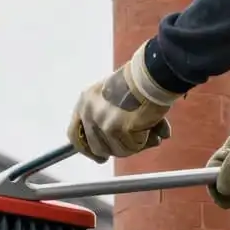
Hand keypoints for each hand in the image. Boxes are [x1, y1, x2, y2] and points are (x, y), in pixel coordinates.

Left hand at [68, 40, 179, 161]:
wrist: (152, 73)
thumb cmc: (141, 81)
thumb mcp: (118, 96)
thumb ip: (119, 118)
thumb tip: (140, 141)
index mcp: (85, 101)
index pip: (74, 135)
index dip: (87, 149)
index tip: (100, 156)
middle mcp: (89, 112)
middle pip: (98, 148)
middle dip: (119, 149)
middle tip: (137, 143)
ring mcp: (102, 122)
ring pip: (118, 150)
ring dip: (137, 144)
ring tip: (151, 130)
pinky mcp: (117, 129)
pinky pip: (133, 146)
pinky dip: (146, 141)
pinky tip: (155, 128)